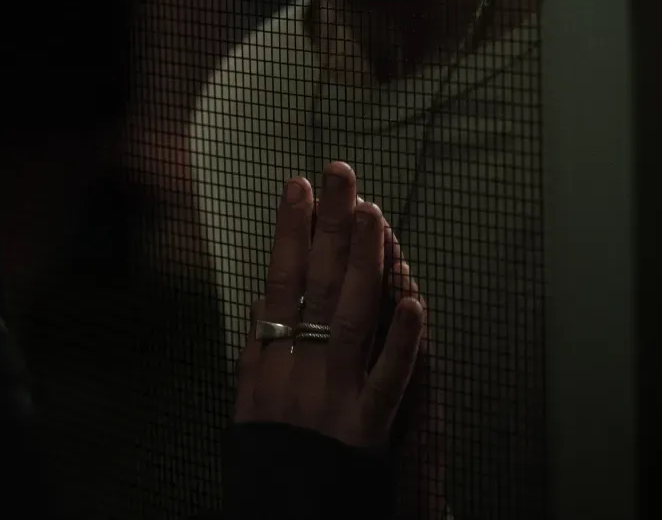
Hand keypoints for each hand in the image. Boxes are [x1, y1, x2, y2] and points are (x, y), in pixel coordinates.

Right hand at [232, 162, 425, 452]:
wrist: (284, 509)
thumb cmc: (270, 453)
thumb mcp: (247, 398)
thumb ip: (259, 347)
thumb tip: (266, 296)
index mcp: (267, 358)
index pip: (279, 280)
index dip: (290, 231)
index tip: (298, 185)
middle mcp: (299, 367)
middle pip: (316, 284)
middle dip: (330, 224)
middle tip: (341, 174)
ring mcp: (335, 393)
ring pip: (352, 317)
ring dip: (364, 262)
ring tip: (373, 214)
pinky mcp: (367, 425)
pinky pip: (389, 377)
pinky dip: (403, 339)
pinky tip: (414, 300)